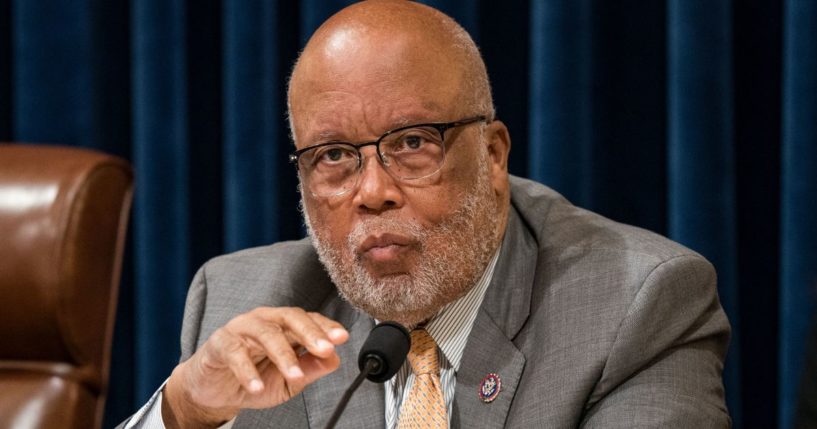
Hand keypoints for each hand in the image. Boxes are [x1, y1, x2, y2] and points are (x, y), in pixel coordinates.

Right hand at [161, 307, 348, 427]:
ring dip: (283, 354)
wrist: (215, 390)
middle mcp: (265, 320)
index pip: (309, 319)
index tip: (342, 338)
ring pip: (266, 333)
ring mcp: (241, 328)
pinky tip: (256, 386)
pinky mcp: (220, 343)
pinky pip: (235, 352)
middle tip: (325, 349)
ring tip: (294, 375)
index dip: (326, 327)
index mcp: (284, 326)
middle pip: (290, 317)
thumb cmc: (254, 378)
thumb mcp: (287, 381)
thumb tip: (334, 360)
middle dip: (310, 333)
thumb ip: (310, 370)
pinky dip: (247, 371)